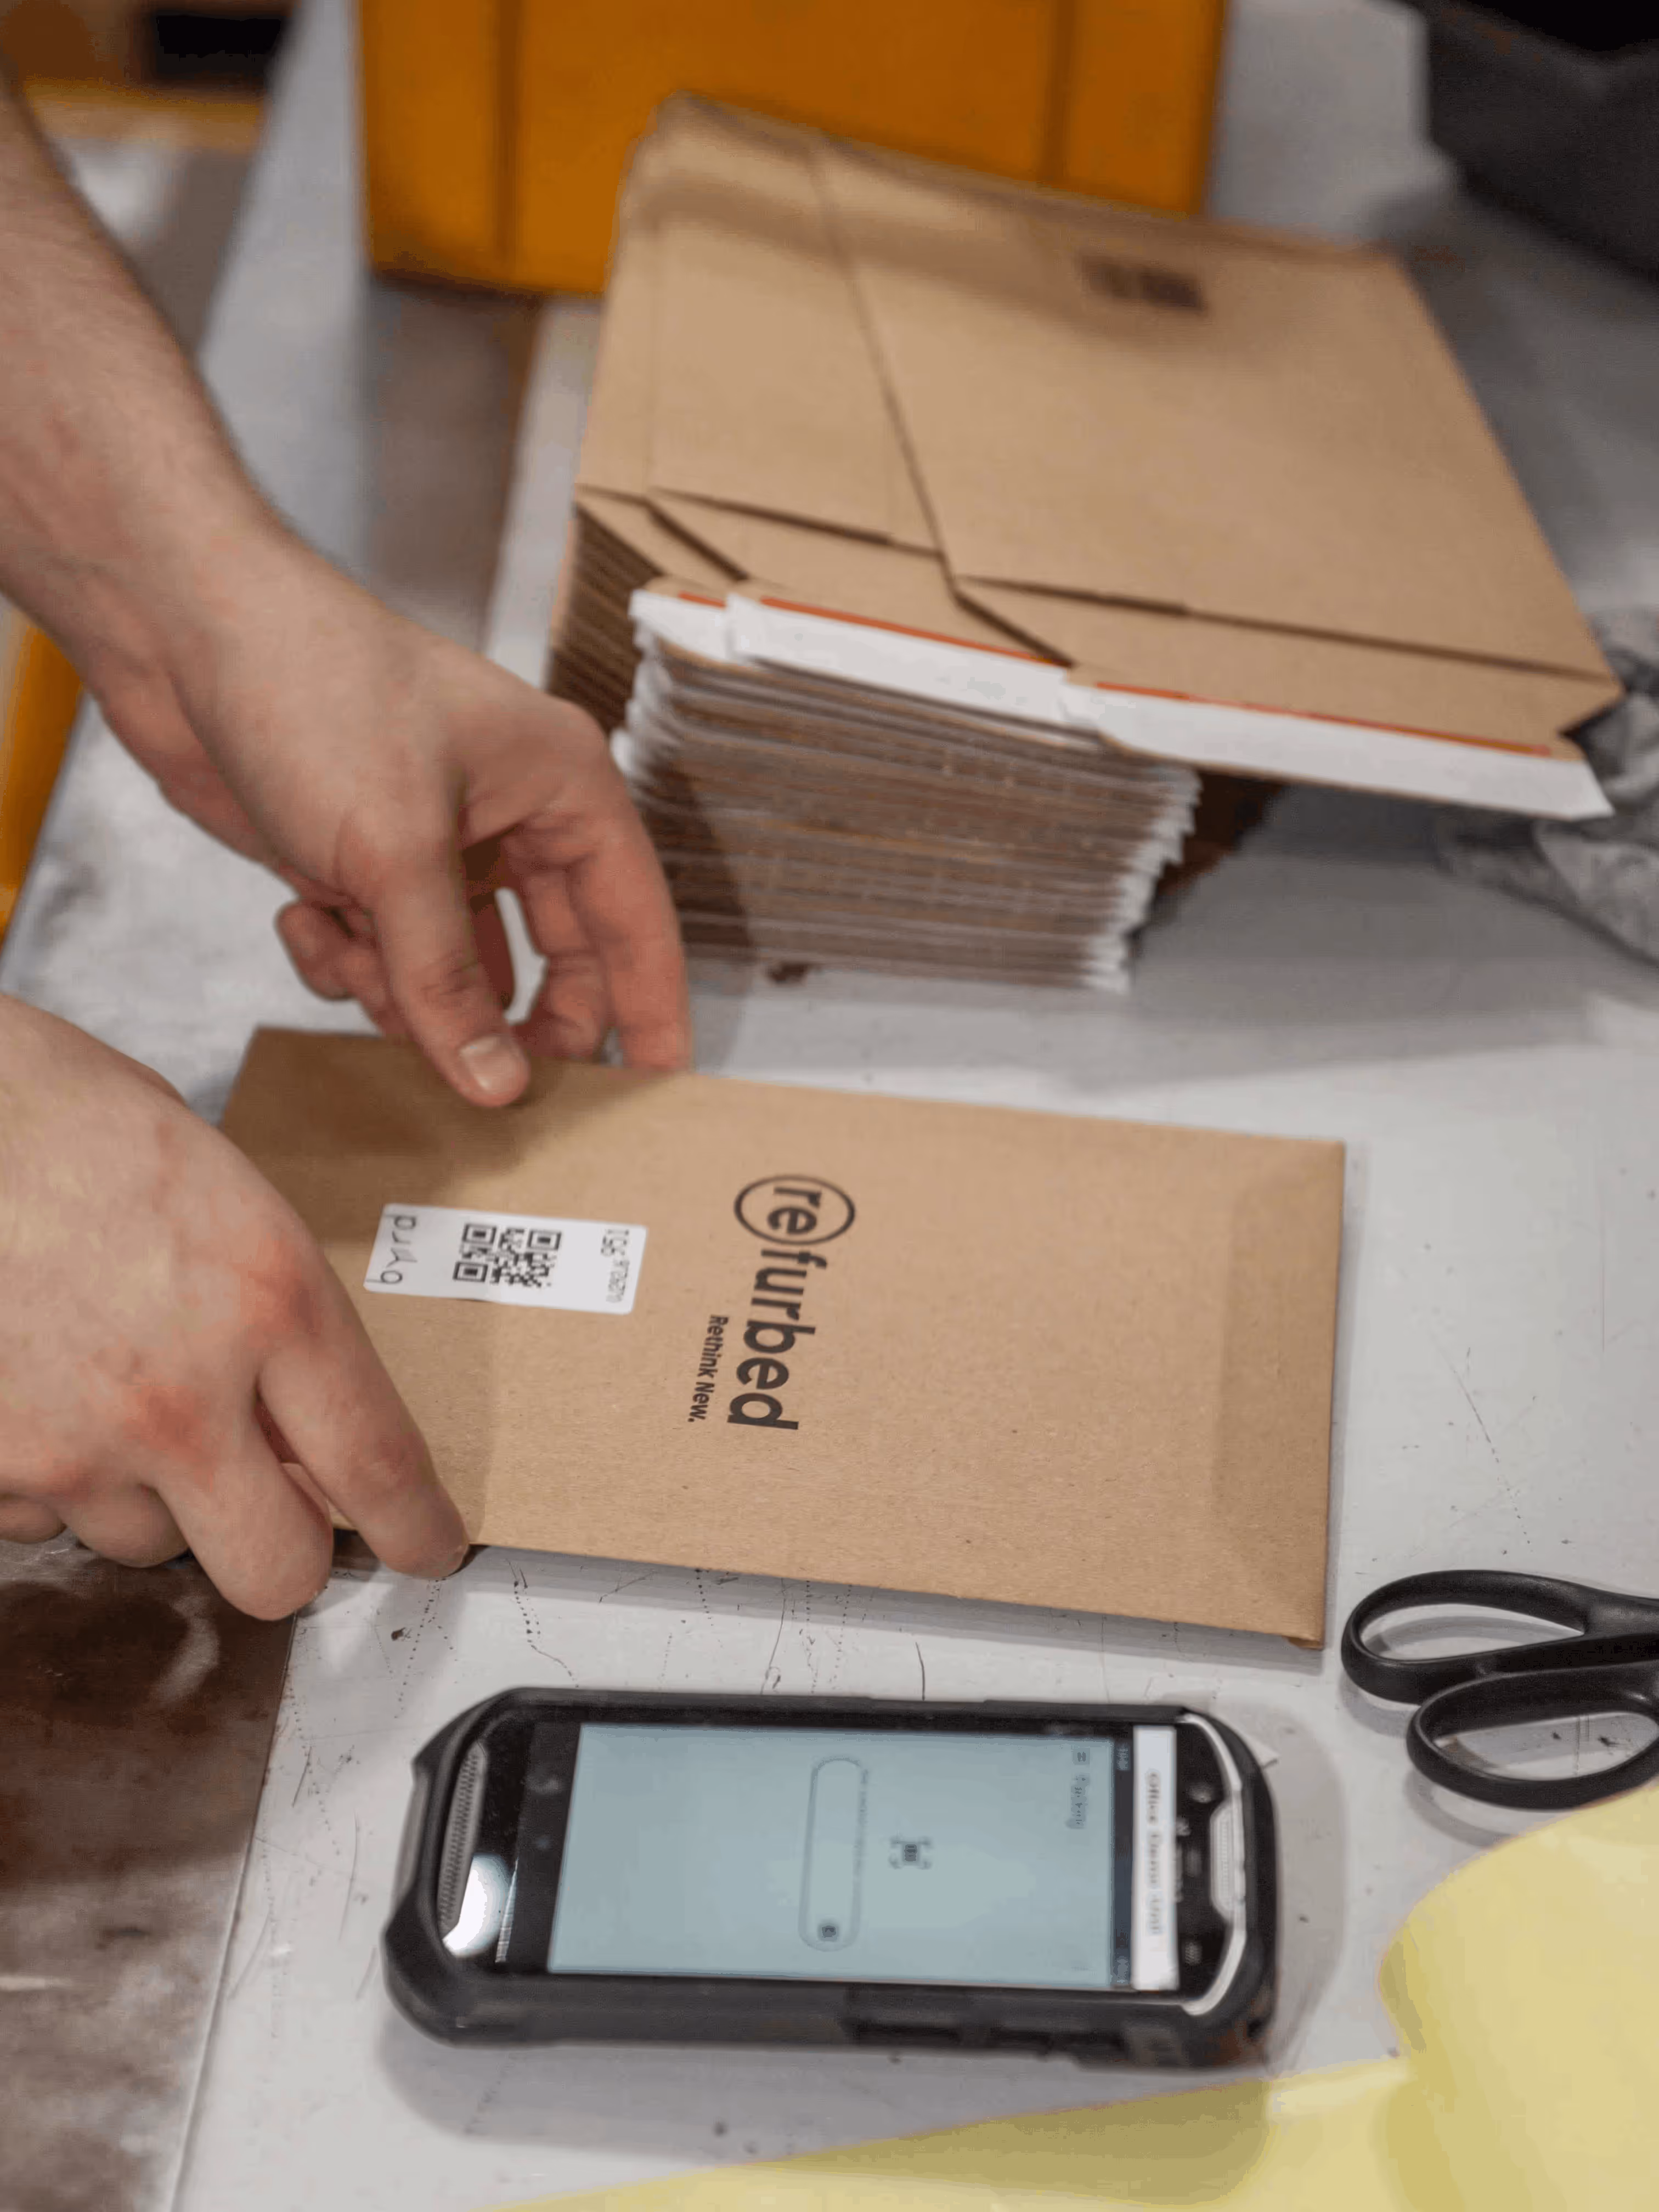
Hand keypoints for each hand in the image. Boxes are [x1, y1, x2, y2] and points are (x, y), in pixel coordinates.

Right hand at [0, 997, 466, 1616]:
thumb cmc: (67, 1121)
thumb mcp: (222, 1193)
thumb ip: (277, 1312)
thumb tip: (307, 1416)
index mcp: (268, 1299)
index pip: (377, 1463)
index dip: (417, 1526)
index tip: (428, 1544)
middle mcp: (180, 1394)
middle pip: (277, 1569)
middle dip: (286, 1551)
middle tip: (276, 1510)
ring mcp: (72, 1446)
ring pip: (150, 1544)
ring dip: (152, 1497)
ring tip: (115, 1390)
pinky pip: (43, 1520)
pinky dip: (52, 1480)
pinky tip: (40, 1392)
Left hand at [91, 531, 691, 1106]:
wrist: (183, 633)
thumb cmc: (313, 690)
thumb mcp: (395, 854)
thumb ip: (450, 979)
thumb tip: (497, 1084)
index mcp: (562, 787)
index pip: (634, 919)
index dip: (648, 1010)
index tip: (657, 1091)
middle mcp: (511, 817)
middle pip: (552, 959)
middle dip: (509, 1020)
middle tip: (492, 1088)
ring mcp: (436, 843)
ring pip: (457, 970)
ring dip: (405, 990)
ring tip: (356, 955)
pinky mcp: (364, 863)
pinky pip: (384, 955)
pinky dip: (345, 958)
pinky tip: (303, 916)